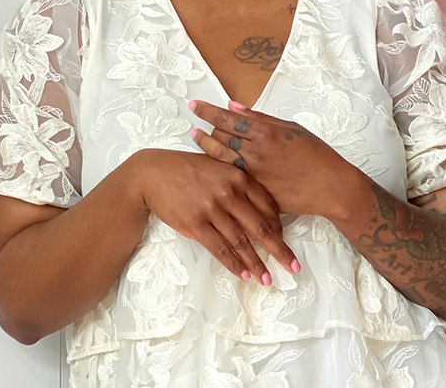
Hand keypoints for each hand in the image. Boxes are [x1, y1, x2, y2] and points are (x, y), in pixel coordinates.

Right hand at [133, 149, 300, 284]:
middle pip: (261, 227)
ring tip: (266, 278)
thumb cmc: (187, 169)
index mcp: (238, 176)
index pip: (268, 206)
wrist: (154, 173)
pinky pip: (220, 248)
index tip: (286, 242)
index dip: (280, 228)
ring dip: (256, 264)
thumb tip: (260, 208)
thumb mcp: (218, 167)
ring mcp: (212, 208)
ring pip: (242, 242)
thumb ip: (239, 184)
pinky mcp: (195, 223)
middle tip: (291, 267)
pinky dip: (233, 264)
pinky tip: (242, 274)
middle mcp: (229, 192)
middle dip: (279, 250)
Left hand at [189, 99, 348, 216]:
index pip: (228, 118)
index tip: (195, 105)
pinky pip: (231, 177)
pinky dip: (219, 167)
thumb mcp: (290, 128)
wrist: (331, 187)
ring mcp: (254, 174)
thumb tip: (234, 106)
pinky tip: (211, 163)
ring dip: (207, 146)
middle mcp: (257, 152)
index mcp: (266, 133)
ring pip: (221, 157)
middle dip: (206, 128)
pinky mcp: (256, 192)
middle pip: (220, 137)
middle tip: (195, 123)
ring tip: (196, 137)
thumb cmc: (316, 155)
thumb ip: (259, 118)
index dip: (208, 111)